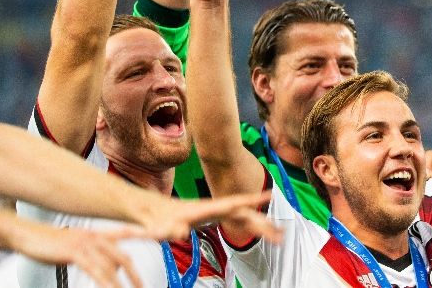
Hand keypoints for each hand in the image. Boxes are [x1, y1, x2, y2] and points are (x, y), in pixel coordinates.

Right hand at [19, 224, 143, 287]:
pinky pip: (95, 270)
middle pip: (123, 257)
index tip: (165, 238)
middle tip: (142, 287)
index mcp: (101, 233)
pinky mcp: (75, 253)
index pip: (130, 233)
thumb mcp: (83, 244)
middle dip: (134, 275)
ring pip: (110, 267)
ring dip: (120, 284)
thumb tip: (115, 268)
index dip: (148, 235)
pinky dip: (105, 282)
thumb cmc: (57, 241)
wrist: (32, 235)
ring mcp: (87, 244)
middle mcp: (97, 237)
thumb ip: (101, 253)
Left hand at [140, 191, 281, 243]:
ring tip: (279, 237)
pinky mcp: (213, 218)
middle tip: (282, 236)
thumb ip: (168, 230)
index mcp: (204, 209)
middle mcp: (213, 208)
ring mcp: (215, 213)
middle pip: (244, 214)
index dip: (252, 200)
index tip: (270, 195)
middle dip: (264, 224)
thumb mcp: (158, 227)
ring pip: (244, 219)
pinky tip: (261, 232)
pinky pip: (237, 223)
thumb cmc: (153, 219)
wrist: (150, 210)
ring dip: (262, 227)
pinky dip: (252, 228)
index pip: (232, 203)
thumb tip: (180, 234)